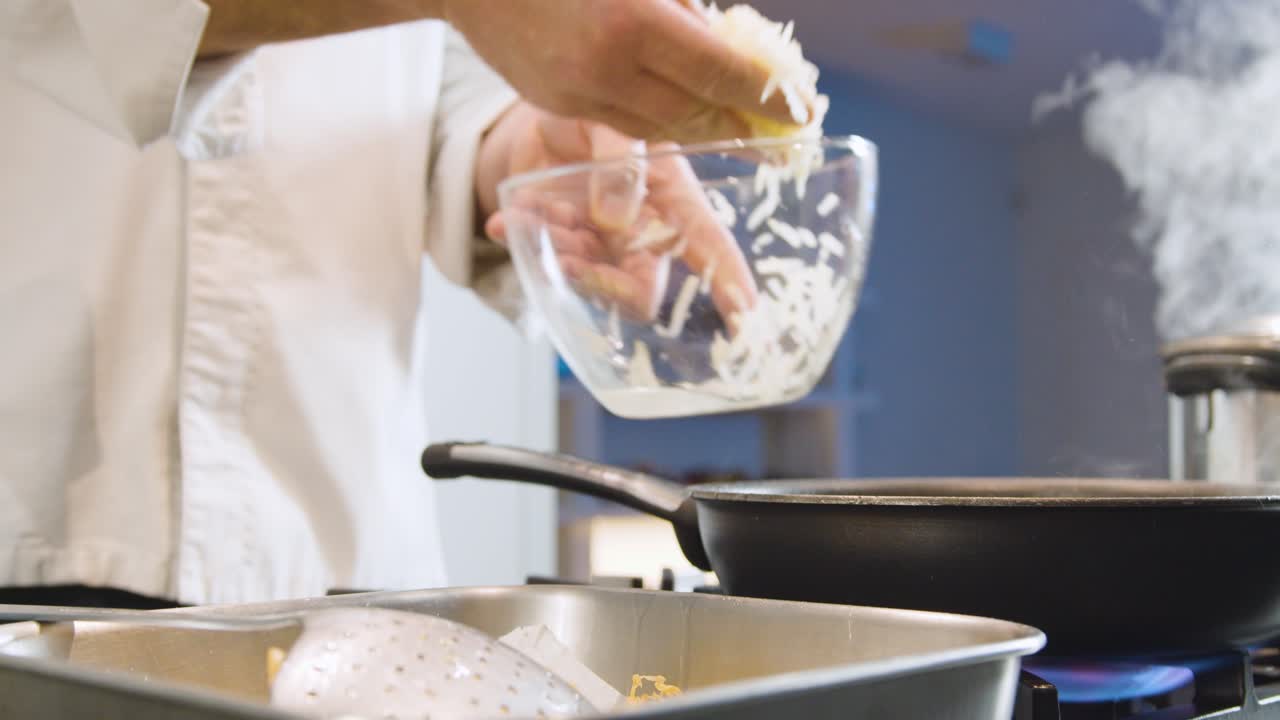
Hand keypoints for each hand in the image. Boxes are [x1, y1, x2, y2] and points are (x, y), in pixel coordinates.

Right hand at [444, 0, 802, 143]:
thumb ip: (686, 5)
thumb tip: (731, 45)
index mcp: (633, 19)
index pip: (721, 73)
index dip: (769, 97)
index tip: (805, 112)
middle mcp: (607, 67)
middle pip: (697, 114)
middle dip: (746, 126)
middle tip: (786, 132)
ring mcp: (578, 92)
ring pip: (663, 128)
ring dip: (709, 130)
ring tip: (746, 129)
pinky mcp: (558, 103)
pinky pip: (626, 123)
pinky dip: (665, 121)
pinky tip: (690, 115)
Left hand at [481, 105, 757, 326]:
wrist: (541, 119)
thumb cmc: (596, 117)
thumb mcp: (611, 124)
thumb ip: (619, 163)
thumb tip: (616, 220)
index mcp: (673, 199)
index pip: (709, 245)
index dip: (729, 280)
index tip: (742, 317)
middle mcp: (644, 233)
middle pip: (642, 289)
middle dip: (603, 283)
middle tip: (570, 261)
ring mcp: (604, 247)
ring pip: (588, 280)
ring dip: (557, 253)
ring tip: (534, 213)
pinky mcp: (566, 249)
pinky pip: (546, 265)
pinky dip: (523, 242)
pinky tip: (504, 221)